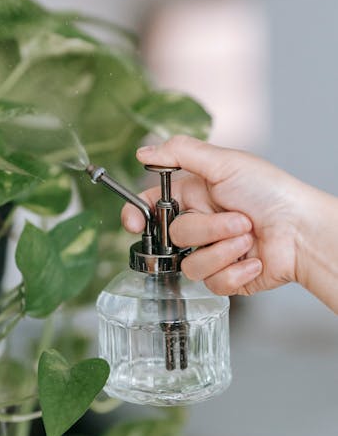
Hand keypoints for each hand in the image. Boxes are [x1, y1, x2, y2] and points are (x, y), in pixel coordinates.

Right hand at [122, 135, 309, 296]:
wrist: (302, 231)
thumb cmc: (272, 192)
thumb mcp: (225, 162)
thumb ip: (179, 153)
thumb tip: (143, 152)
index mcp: (195, 195)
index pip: (152, 207)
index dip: (138, 215)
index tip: (134, 222)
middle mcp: (201, 225)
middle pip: (173, 236)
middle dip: (206, 229)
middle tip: (236, 220)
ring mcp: (212, 253)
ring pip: (190, 264)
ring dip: (223, 249)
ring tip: (249, 237)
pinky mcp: (225, 278)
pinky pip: (211, 283)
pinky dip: (235, 270)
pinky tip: (254, 259)